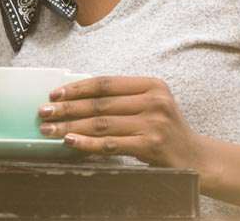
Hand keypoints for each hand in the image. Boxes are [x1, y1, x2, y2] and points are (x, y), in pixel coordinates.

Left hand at [37, 75, 207, 170]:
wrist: (196, 157)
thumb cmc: (164, 130)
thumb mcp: (151, 105)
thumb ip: (122, 99)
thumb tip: (76, 99)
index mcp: (152, 85)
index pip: (106, 82)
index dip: (77, 88)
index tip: (55, 93)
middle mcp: (154, 100)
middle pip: (100, 103)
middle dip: (67, 108)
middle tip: (43, 111)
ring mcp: (153, 123)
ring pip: (102, 124)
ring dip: (70, 126)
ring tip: (49, 129)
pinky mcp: (151, 145)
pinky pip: (111, 144)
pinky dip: (87, 143)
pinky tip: (70, 142)